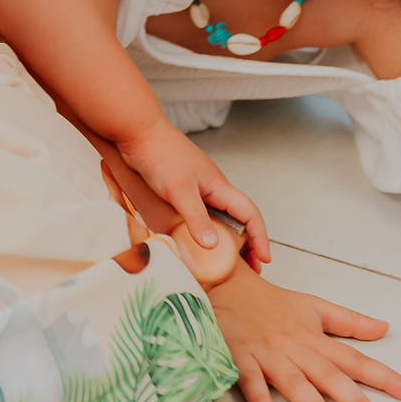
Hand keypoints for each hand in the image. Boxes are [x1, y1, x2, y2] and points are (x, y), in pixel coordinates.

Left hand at [115, 116, 270, 266]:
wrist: (136, 132)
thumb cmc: (160, 153)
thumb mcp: (180, 189)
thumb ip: (196, 217)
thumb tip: (213, 246)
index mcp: (218, 187)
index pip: (249, 214)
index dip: (260, 237)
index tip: (264, 259)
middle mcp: (210, 189)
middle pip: (237, 219)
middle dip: (246, 244)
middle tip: (248, 269)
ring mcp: (194, 190)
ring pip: (217, 218)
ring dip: (223, 240)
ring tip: (223, 263)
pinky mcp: (177, 192)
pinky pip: (197, 216)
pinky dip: (202, 232)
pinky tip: (194, 243)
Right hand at [209, 261, 400, 401]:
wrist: (227, 285)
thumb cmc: (270, 301)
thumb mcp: (313, 305)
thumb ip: (348, 321)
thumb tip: (383, 328)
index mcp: (314, 339)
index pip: (354, 359)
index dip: (381, 376)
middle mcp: (295, 349)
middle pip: (329, 377)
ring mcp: (268, 354)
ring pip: (295, 384)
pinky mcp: (241, 357)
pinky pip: (250, 380)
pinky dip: (259, 399)